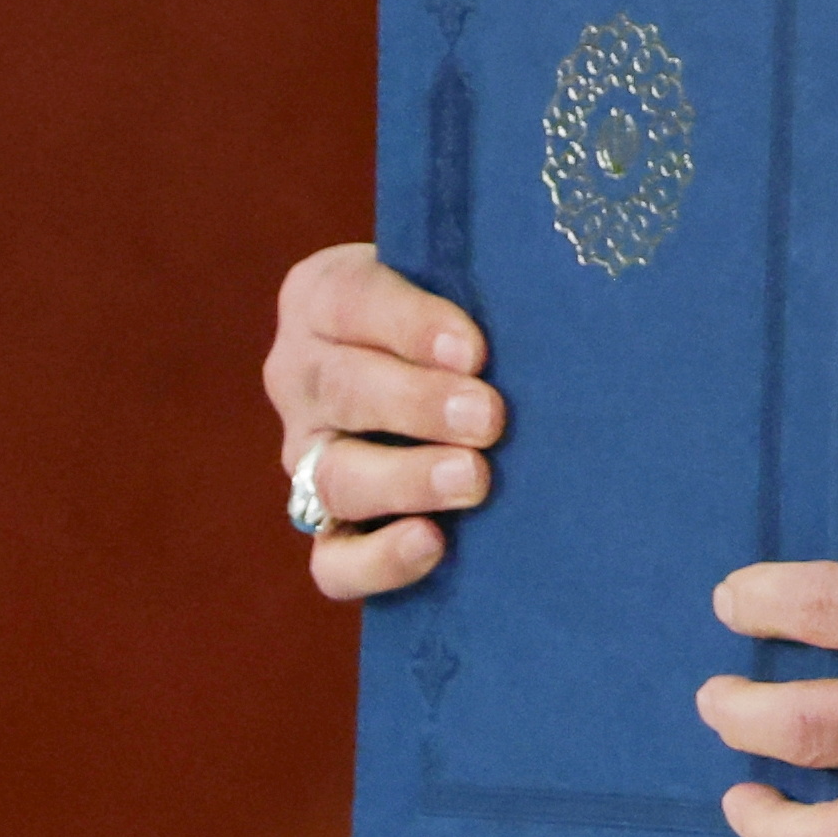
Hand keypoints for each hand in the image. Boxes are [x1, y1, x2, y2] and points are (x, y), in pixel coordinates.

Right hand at [263, 242, 500, 601]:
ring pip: (336, 476)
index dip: (409, 325)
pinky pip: (332, 560)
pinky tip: (433, 544)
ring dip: (406, 480)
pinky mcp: (325, 526)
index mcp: (321, 296)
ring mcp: (307, 457)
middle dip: (417, 404)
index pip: (351, 300)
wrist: (438, 372)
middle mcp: (300, 376)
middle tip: (488, 417)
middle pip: (342, 389)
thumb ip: (475, 286)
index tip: (473, 348)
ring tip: (471, 478)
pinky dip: (378, 560)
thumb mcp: (453, 276)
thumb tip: (537, 318)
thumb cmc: (458, 308)